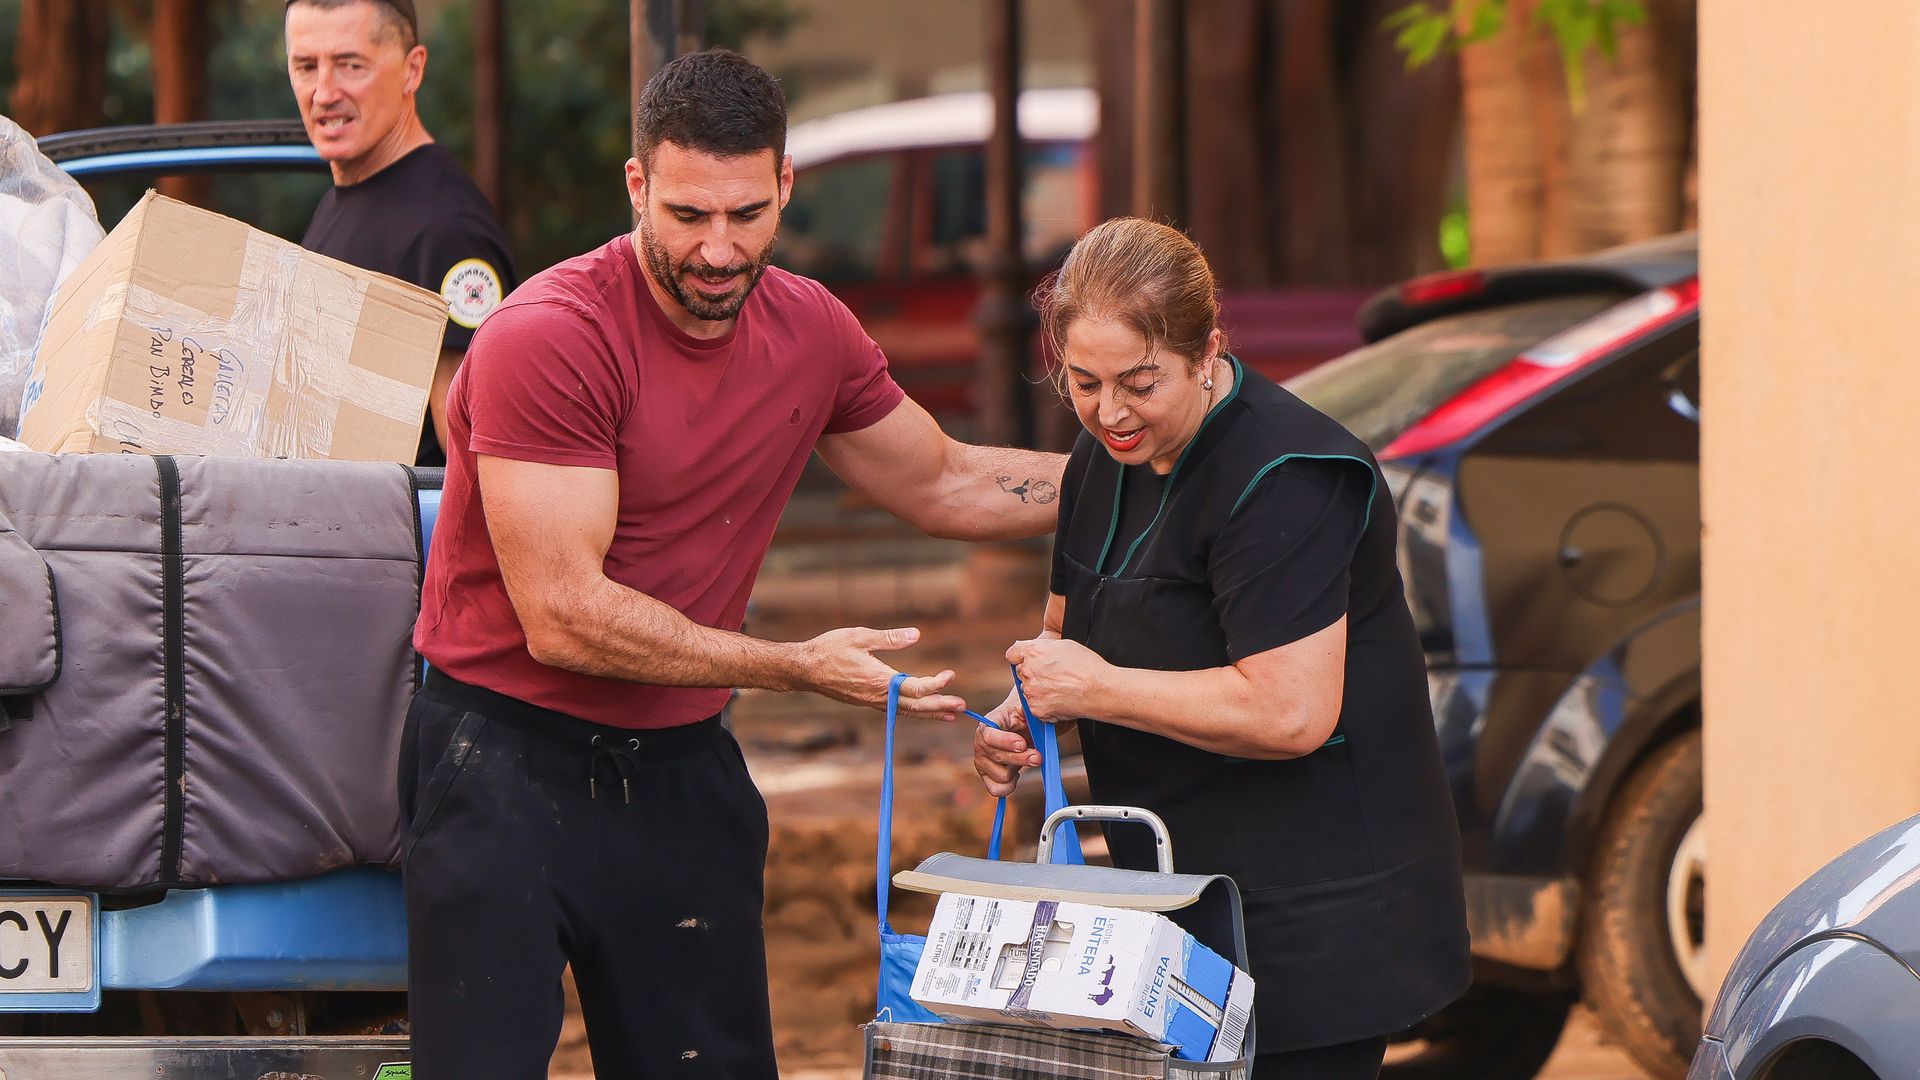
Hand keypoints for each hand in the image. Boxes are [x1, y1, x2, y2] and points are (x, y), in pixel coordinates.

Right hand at [798, 626, 964, 720]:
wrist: (804, 669)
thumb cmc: (829, 649)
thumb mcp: (860, 637)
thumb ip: (889, 638)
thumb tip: (916, 634)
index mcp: (880, 681)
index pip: (915, 688)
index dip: (936, 684)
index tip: (950, 675)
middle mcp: (878, 696)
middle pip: (916, 707)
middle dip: (940, 706)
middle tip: (963, 707)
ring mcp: (872, 702)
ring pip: (906, 712)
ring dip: (929, 713)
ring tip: (950, 716)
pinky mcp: (867, 702)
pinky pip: (895, 710)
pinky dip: (913, 711)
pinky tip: (920, 710)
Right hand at [973, 687, 1040, 797]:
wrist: (1024, 725)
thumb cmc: (1028, 715)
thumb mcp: (1029, 707)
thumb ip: (1031, 709)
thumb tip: (1039, 712)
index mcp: (988, 723)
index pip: (988, 735)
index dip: (1005, 742)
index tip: (1023, 744)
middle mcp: (980, 743)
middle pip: (998, 757)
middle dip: (1022, 758)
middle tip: (1038, 756)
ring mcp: (982, 761)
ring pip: (1002, 775)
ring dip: (1018, 768)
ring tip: (1026, 758)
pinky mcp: (987, 775)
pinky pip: (996, 789)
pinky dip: (1009, 786)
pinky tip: (1017, 774)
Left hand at [1007, 637, 1107, 721]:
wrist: (1100, 690)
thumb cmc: (1087, 665)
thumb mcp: (1064, 645)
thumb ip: (1041, 646)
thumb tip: (1027, 649)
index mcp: (1032, 652)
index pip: (1012, 654)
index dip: (1021, 657)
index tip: (1030, 661)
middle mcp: (1028, 671)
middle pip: (1021, 672)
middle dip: (1033, 673)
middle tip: (1054, 676)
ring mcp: (1031, 692)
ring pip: (1028, 690)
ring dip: (1039, 690)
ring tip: (1061, 688)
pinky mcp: (1036, 709)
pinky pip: (1035, 706)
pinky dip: (1045, 704)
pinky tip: (1061, 699)